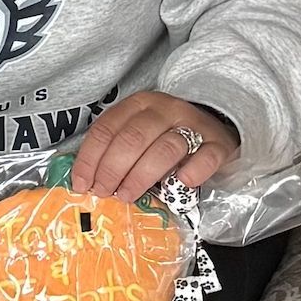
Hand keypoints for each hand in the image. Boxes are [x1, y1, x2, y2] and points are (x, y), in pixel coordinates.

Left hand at [71, 93, 237, 201]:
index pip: (107, 129)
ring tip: (127, 195)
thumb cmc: (167, 138)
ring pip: (165, 147)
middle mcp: (165, 110)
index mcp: (139, 105)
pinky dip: (193, 171)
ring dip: (141, 175)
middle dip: (112, 168)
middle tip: (104, 192)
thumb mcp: (138, 136)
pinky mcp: (218, 145)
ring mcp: (193, 126)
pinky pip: (206, 156)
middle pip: (133, 138)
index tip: (82, 184)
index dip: (90, 158)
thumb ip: (115, 151)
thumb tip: (86, 182)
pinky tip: (181, 182)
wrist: (215, 130)